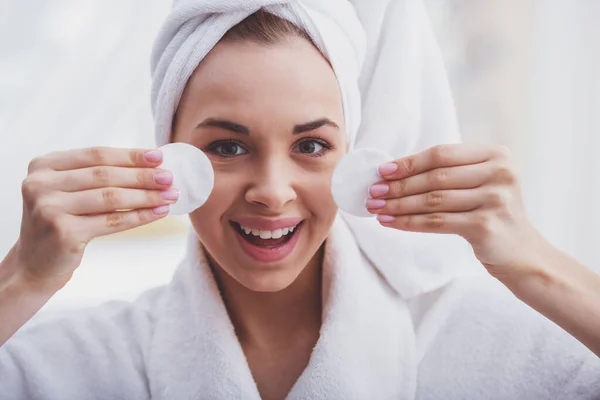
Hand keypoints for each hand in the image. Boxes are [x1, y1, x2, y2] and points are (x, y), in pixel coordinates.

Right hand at [15, 147, 178, 288]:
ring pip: (111, 197)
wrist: (36, 264)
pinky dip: (140, 216)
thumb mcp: (69, 191)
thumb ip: (97, 175)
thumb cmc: (61, 222)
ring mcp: (50, 208)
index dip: (130, 155)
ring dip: (146, 196)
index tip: (158, 157)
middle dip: (142, 176)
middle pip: (105, 175)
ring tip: (170, 195)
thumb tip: (150, 164)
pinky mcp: (64, 232)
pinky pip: (112, 221)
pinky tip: (159, 212)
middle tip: (170, 177)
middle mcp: (41, 184)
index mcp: (43, 166)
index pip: (96, 155)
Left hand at [366, 143, 544, 278]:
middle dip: (398, 185)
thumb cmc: (493, 215)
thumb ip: (451, 172)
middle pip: (435, 177)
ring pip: (432, 200)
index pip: (442, 153)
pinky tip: (389, 222)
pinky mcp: (485, 226)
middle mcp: (500, 173)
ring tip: (375, 207)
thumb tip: (394, 171)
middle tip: (372, 191)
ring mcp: (495, 199)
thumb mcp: (482, 184)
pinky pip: (436, 222)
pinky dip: (408, 222)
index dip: (409, 162)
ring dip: (398, 204)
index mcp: (497, 155)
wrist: (523, 254)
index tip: (383, 171)